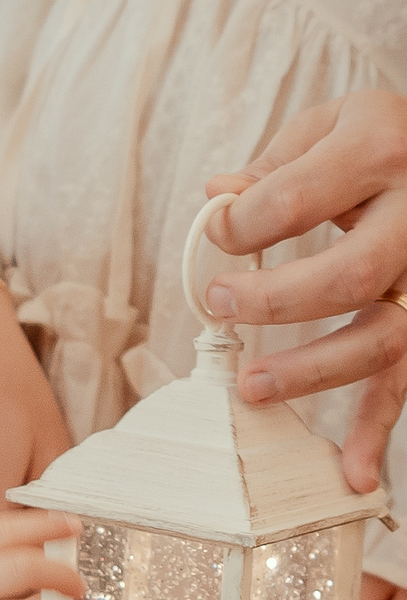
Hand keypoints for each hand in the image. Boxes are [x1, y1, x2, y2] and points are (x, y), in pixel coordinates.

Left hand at [201, 91, 406, 492]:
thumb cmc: (381, 138)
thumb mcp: (332, 125)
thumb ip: (275, 164)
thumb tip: (218, 197)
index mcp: (379, 149)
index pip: (295, 197)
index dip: (240, 224)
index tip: (215, 234)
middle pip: (349, 276)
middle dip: (275, 301)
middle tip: (219, 306)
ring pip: (383, 336)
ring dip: (315, 372)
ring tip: (252, 387)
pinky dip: (380, 429)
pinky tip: (356, 474)